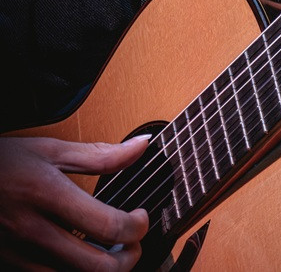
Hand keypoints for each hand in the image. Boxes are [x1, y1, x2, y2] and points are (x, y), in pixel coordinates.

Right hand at [0, 134, 149, 269]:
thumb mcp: (50, 150)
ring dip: (102, 271)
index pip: (107, 225)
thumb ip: (100, 155)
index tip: (141, 217)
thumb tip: (140, 146)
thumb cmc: (1, 163)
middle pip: (97, 267)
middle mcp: (33, 231)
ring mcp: (19, 255)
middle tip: (133, 242)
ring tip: (111, 251)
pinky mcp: (10, 267)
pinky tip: (80, 257)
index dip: (137, 226)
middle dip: (128, 258)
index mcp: (48, 195)